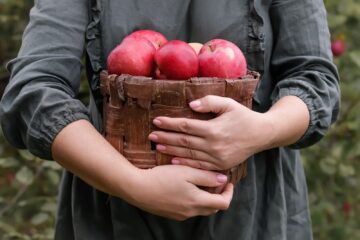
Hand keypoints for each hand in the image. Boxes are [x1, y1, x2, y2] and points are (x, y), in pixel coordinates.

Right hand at [129, 165, 232, 220]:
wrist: (137, 188)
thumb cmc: (162, 178)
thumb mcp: (187, 172)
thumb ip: (207, 176)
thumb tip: (223, 180)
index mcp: (197, 202)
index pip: (223, 204)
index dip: (229, 193)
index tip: (228, 182)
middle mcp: (190, 212)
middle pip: (213, 208)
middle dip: (218, 194)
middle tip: (215, 180)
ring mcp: (180, 215)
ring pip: (201, 208)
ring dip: (206, 197)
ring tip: (201, 181)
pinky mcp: (171, 213)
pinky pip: (189, 209)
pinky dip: (194, 199)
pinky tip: (186, 187)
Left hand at [148, 95, 272, 170]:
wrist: (261, 135)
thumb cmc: (243, 117)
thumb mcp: (229, 104)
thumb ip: (210, 102)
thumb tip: (191, 105)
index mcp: (214, 129)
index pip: (186, 126)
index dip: (170, 123)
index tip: (156, 121)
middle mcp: (213, 145)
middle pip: (183, 141)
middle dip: (165, 138)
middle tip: (151, 136)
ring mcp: (216, 158)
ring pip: (188, 154)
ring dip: (171, 151)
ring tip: (157, 147)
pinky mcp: (220, 165)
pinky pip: (199, 165)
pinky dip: (185, 163)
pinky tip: (173, 161)